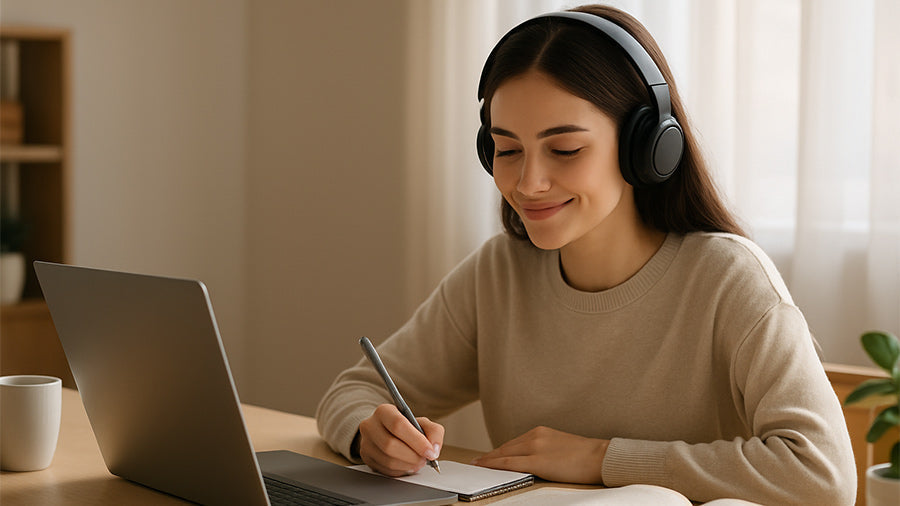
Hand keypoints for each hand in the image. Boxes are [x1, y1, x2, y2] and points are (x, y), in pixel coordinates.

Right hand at [357, 404, 443, 476]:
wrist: (387, 432)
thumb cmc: (406, 427)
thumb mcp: (421, 422)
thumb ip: (433, 431)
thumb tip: (434, 449)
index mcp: (384, 411)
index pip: (398, 425)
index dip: (416, 441)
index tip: (430, 452)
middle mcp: (370, 426)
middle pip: (390, 444)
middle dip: (413, 456)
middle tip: (425, 459)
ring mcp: (365, 443)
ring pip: (388, 460)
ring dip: (408, 465)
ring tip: (418, 462)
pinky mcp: (366, 458)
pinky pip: (385, 470)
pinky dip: (401, 470)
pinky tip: (408, 465)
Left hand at [472, 426, 608, 483]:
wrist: (600, 457)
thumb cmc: (586, 455)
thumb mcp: (560, 446)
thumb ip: (544, 449)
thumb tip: (532, 460)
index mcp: (541, 432)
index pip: (514, 443)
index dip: (499, 450)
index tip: (488, 455)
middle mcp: (535, 436)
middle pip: (506, 447)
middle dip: (490, 455)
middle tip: (477, 461)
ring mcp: (535, 447)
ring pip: (504, 454)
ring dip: (489, 460)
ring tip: (477, 465)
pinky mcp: (537, 461)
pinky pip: (509, 463)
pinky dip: (494, 464)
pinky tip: (484, 467)